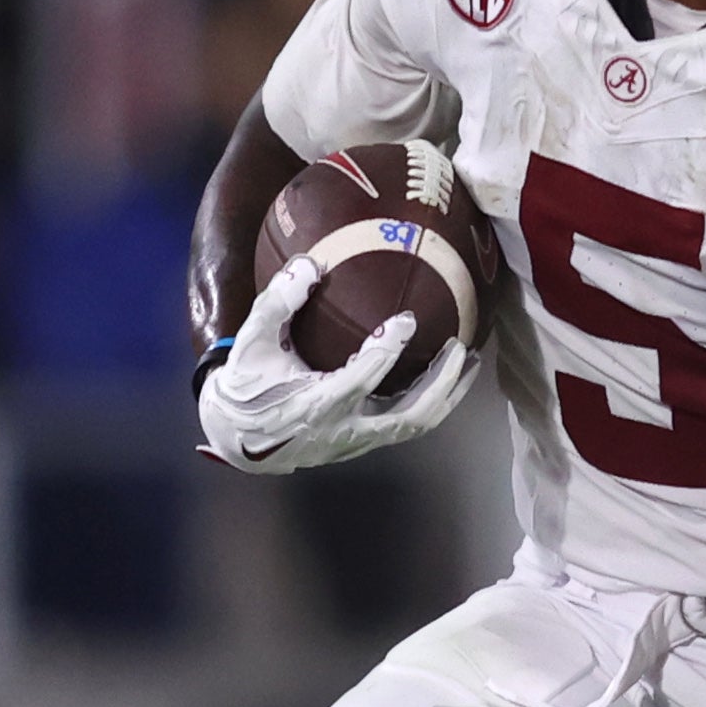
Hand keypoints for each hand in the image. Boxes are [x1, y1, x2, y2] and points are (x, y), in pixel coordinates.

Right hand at [198, 253, 479, 474]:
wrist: (237, 437)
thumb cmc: (246, 385)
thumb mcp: (251, 343)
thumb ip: (277, 303)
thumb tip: (310, 264)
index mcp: (318, 405)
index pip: (366, 376)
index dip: (390, 347)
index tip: (408, 319)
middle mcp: (344, 430)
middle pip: (410, 416)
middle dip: (442, 383)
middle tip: (461, 347)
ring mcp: (357, 441)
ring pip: (414, 426)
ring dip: (446, 395)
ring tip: (468, 362)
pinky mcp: (362, 442)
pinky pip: (406, 426)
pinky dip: (431, 402)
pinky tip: (444, 378)